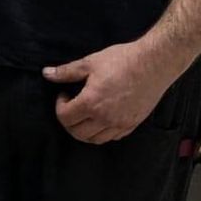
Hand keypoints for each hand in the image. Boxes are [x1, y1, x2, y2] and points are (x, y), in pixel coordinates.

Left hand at [42, 39, 184, 144]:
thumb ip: (67, 72)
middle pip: (77, 133)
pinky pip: (112, 137)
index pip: (65, 117)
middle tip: (71, 106)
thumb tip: (46, 73)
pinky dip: (102, 132)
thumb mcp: (90, 63)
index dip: (59, 106)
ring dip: (84, 130)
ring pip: (95, 140)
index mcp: (91, 103)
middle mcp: (105, 118)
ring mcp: (120, 124)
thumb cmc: (122, 60)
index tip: (65, 94)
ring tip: (85, 113)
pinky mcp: (132, 124)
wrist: (154, 63)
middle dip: (69, 121)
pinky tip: (102, 117)